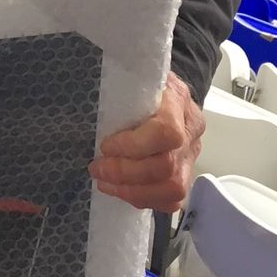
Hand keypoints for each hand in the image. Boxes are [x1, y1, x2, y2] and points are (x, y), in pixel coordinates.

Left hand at [88, 71, 204, 213]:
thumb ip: (119, 85)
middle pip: (166, 166)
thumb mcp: (132, 76)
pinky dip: (144, 199)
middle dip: (125, 173)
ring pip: (173, 188)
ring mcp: (192, 155)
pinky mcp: (186, 174)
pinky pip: (172, 200)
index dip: (133, 145)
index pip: (165, 132)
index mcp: (178, 101)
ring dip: (133, 191)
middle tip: (97, 168)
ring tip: (105, 183)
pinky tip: (122, 190)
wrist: (166, 94)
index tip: (105, 145)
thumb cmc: (142, 86)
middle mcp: (191, 130)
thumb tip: (85, 94)